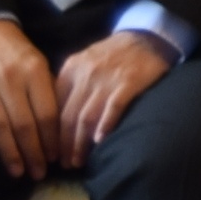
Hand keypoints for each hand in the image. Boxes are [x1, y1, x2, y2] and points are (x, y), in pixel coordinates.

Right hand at [0, 18, 52, 176]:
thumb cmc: (18, 53)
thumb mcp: (39, 64)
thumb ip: (48, 91)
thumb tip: (61, 125)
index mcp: (35, 72)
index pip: (48, 113)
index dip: (53, 138)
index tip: (57, 158)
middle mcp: (11, 80)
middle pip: (25, 123)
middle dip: (34, 151)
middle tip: (40, 173)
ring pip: (0, 124)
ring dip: (10, 151)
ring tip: (18, 171)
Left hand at [55, 29, 171, 161]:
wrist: (148, 36)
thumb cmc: (115, 54)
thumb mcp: (84, 62)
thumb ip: (69, 84)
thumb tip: (56, 116)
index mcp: (70, 70)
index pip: (55, 107)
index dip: (52, 133)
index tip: (52, 151)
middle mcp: (85, 75)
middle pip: (68, 116)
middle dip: (64, 144)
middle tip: (65, 163)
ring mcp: (107, 79)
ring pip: (87, 116)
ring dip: (80, 143)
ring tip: (79, 160)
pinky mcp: (129, 82)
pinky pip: (113, 107)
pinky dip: (105, 125)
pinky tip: (100, 141)